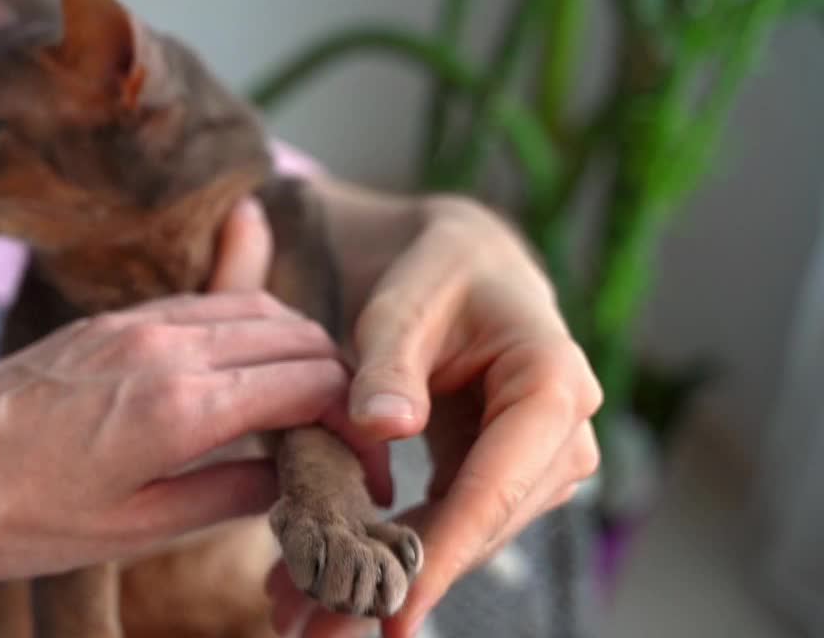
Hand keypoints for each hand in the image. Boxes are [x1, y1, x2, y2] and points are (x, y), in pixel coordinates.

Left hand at [0, 290, 358, 580]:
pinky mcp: (108, 319)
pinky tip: (242, 372)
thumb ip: (227, 492)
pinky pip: (203, 306)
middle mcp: (165, 345)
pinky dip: (244, 331)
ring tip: (301, 403)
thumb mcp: (132, 530)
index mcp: (178, 405)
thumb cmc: (13, 518)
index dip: (353, 419)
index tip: (362, 459)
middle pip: (295, 333)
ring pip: (253, 308)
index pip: (311, 380)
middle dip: (337, 379)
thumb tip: (287, 475)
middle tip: (342, 433)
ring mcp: (133, 322)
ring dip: (294, 347)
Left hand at [264, 186, 601, 636]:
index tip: (392, 610)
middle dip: (404, 581)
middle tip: (319, 628)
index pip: (496, 486)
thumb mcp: (403, 303)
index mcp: (552, 381)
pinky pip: (452, 525)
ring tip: (306, 615)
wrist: (460, 266)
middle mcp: (561, 432)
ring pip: (466, 539)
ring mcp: (536, 461)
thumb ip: (389, 363)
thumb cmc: (433, 275)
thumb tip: (383, 426)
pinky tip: (337, 582)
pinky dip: (396, 552)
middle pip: (483, 528)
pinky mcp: (501, 477)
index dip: (443, 553)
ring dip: (393, 577)